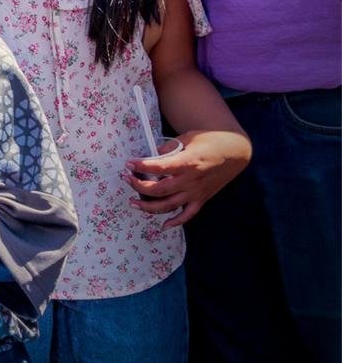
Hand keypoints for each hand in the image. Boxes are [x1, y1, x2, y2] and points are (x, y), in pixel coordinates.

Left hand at [126, 129, 251, 227]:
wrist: (235, 152)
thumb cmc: (210, 140)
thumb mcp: (188, 137)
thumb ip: (169, 148)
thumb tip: (152, 155)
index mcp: (188, 163)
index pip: (160, 168)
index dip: (142, 166)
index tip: (129, 164)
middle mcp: (192, 181)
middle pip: (160, 189)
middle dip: (139, 185)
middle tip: (126, 178)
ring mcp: (197, 192)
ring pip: (170, 205)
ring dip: (149, 206)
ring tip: (133, 202)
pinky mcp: (202, 199)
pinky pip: (188, 215)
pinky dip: (176, 222)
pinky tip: (164, 225)